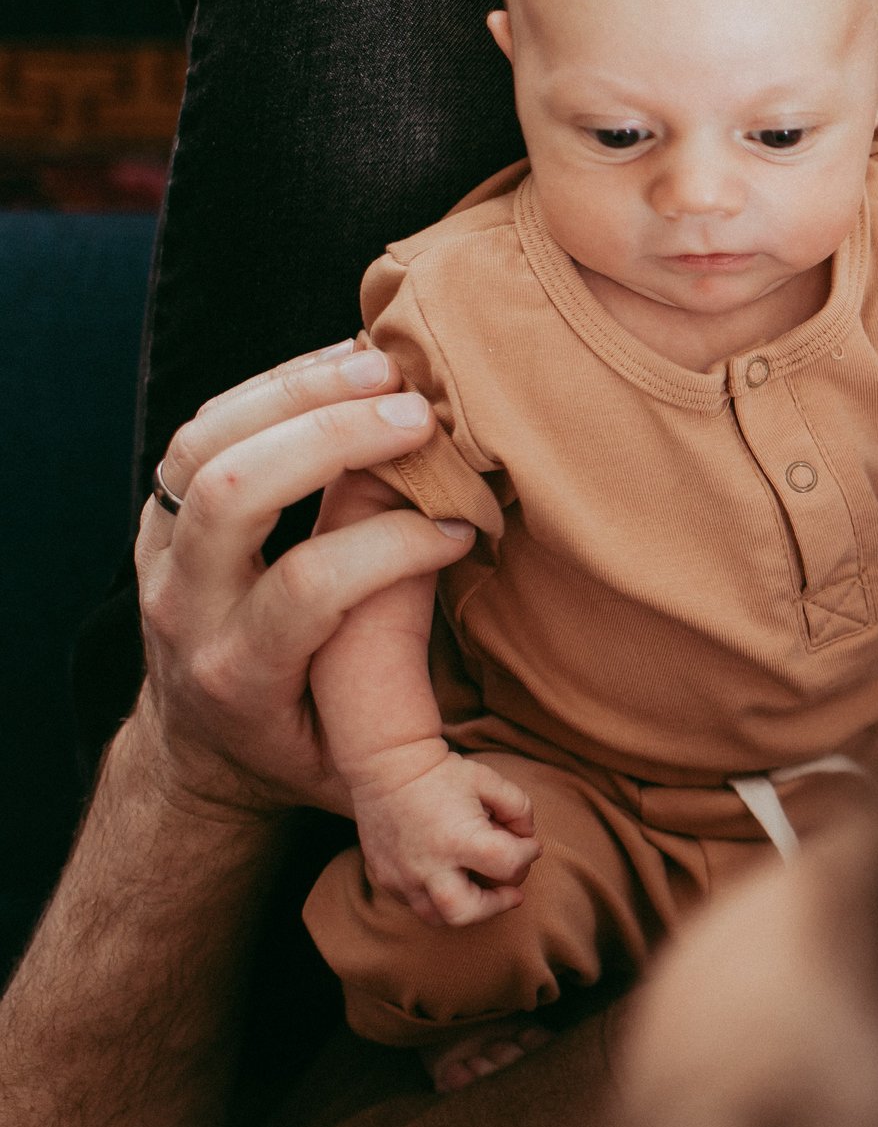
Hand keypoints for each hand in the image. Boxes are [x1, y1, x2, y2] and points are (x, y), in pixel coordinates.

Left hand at [133, 341, 476, 818]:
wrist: (198, 754)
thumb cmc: (302, 755)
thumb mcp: (359, 759)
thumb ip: (402, 687)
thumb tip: (468, 585)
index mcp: (239, 675)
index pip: (305, 588)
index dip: (390, 547)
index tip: (462, 531)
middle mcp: (184, 610)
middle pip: (231, 494)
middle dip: (328, 440)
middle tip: (417, 417)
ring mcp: (159, 557)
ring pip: (202, 446)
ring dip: (295, 394)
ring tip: (381, 368)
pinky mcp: (160, 519)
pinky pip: (198, 431)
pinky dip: (271, 388)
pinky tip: (341, 367)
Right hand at [349, 744, 539, 925]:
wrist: (386, 767)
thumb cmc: (442, 773)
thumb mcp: (490, 781)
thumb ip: (519, 808)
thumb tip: (526, 837)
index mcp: (458, 839)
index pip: (508, 865)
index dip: (528, 855)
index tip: (530, 845)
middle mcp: (428, 866)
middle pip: (466, 913)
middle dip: (496, 905)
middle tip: (510, 891)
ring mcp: (403, 876)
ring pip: (437, 917)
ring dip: (466, 909)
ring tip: (481, 889)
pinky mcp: (385, 878)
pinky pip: (416, 904)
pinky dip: (439, 898)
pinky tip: (452, 878)